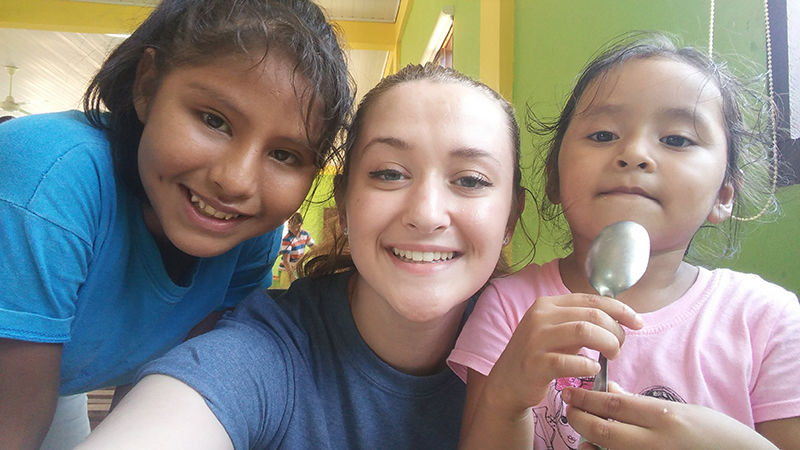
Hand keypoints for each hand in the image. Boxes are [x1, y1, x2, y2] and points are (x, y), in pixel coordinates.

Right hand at [482, 293, 642, 418]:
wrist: (507, 383)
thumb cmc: (540, 356)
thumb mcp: (558, 332)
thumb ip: (581, 322)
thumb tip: (620, 318)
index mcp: (547, 304)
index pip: (591, 299)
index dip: (620, 310)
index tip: (638, 322)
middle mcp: (540, 316)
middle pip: (592, 315)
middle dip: (615, 330)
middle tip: (619, 347)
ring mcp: (535, 339)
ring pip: (583, 331)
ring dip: (607, 344)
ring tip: (611, 356)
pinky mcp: (535, 363)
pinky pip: (570, 361)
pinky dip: (588, 366)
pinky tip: (592, 370)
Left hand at [563, 382, 777, 449]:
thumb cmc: (712, 433)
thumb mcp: (681, 411)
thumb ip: (641, 404)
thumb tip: (609, 391)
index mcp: (663, 418)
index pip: (614, 404)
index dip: (586, 398)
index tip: (570, 393)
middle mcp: (656, 442)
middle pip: (603, 430)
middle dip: (579, 419)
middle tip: (570, 411)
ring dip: (588, 443)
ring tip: (583, 435)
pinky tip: (598, 449)